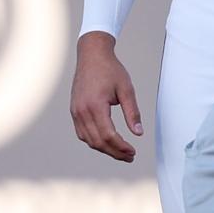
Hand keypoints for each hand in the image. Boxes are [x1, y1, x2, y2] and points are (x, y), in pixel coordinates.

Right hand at [69, 32, 142, 161]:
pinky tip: (107, 142)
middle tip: (130, 156)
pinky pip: (82, 133)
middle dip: (115, 152)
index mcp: (96, 105)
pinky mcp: (74, 111)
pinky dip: (94, 141)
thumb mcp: (126, 89)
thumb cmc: (110, 70)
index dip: (121, 147)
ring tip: (121, 152)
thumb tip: (138, 133)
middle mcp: (82, 111)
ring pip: (89, 140)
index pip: (108, 135)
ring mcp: (76, 112)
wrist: (92, 56)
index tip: (133, 152)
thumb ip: (133, 112)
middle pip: (98, 142)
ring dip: (105, 149)